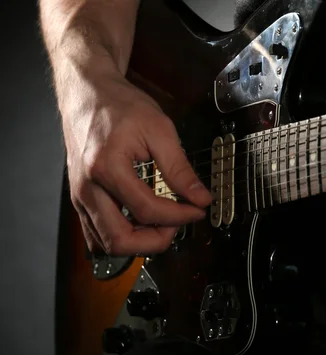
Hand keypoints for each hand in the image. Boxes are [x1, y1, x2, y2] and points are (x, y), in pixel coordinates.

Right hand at [61, 68, 211, 255]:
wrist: (87, 92)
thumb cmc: (119, 105)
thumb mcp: (159, 129)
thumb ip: (180, 167)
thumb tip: (201, 197)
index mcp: (106, 167)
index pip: (147, 210)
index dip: (179, 216)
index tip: (198, 210)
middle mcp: (87, 188)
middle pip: (120, 241)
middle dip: (156, 240)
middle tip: (178, 224)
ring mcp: (80, 196)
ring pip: (105, 244)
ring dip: (138, 243)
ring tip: (162, 224)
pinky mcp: (79, 199)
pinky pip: (95, 235)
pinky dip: (121, 238)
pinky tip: (141, 224)